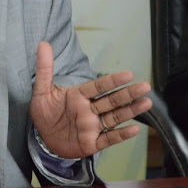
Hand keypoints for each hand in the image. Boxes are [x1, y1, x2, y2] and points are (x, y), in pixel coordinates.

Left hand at [29, 41, 151, 158]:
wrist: (41, 138)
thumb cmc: (44, 112)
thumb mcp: (41, 90)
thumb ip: (44, 69)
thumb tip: (43, 44)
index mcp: (79, 96)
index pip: (99, 86)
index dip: (112, 81)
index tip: (129, 74)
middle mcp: (89, 110)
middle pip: (112, 101)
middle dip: (128, 94)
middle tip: (146, 86)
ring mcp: (92, 126)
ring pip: (114, 117)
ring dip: (130, 111)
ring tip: (146, 103)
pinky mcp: (91, 143)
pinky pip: (109, 139)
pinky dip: (121, 135)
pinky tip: (134, 129)